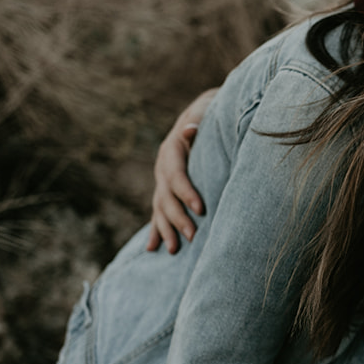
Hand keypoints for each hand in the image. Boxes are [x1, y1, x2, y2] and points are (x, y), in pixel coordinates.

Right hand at [146, 90, 216, 252]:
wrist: (202, 113)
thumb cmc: (210, 115)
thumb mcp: (206, 113)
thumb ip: (199, 120)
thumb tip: (190, 129)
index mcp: (171, 150)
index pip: (175, 174)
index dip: (186, 192)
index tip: (201, 209)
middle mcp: (162, 167)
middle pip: (165, 196)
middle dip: (178, 218)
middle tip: (193, 236)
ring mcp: (161, 180)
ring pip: (160, 208)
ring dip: (166, 229)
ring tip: (174, 250)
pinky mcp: (166, 190)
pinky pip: (159, 212)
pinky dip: (157, 230)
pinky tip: (153, 248)